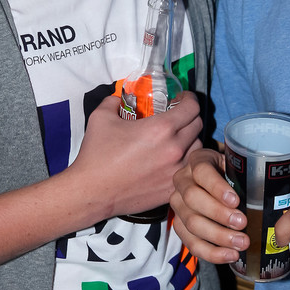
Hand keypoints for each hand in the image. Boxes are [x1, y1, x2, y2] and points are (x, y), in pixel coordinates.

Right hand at [71, 92, 202, 218]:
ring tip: (176, 139)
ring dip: (190, 140)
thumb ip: (113, 101)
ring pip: (198, 148)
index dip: (189, 99)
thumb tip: (119, 98)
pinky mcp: (172, 188)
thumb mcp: (101, 117)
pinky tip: (171, 160)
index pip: (193, 107)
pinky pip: (188, 169)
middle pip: (198, 125)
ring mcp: (175, 170)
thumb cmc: (96, 155)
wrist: (92, 191)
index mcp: (161, 128)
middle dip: (190, 116)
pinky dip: (184, 161)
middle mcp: (174, 148)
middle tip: (178, 117)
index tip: (182, 99)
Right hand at [170, 148, 248, 263]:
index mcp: (197, 161)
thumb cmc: (230, 173)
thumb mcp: (236, 166)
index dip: (217, 187)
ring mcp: (178, 205)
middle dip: (219, 214)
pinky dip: (211, 252)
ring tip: (241, 243)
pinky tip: (230, 255)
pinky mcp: (179, 225)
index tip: (236, 200)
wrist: (214, 181)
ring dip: (218, 236)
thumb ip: (244, 175)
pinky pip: (191, 242)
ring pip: (191, 223)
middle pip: (193, 199)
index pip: (202, 172)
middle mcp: (182, 181)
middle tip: (243, 224)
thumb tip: (267, 196)